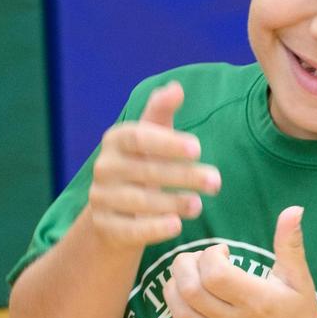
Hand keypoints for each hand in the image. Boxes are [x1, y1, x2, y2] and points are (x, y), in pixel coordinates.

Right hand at [85, 82, 221, 248]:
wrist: (114, 210)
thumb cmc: (141, 164)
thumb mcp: (151, 138)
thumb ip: (161, 113)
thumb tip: (176, 88)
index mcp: (116, 140)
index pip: (139, 138)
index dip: (168, 143)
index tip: (198, 148)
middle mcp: (104, 168)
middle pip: (145, 171)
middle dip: (183, 176)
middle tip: (215, 181)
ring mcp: (101, 198)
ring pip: (138, 201)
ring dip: (171, 203)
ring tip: (199, 205)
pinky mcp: (104, 227)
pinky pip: (129, 229)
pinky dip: (153, 229)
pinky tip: (177, 226)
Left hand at [159, 207, 316, 317]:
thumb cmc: (299, 313)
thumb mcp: (299, 278)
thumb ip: (290, 244)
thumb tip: (293, 209)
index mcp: (257, 300)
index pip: (215, 274)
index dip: (210, 255)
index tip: (222, 252)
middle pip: (190, 291)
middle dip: (184, 267)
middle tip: (197, 261)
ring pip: (181, 316)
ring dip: (173, 292)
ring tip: (187, 281)